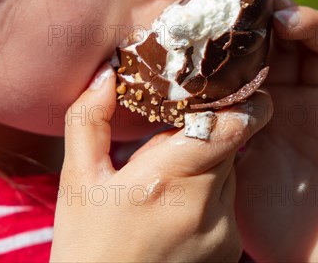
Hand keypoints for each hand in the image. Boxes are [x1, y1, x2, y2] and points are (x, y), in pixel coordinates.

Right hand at [51, 63, 271, 261]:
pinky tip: (173, 210)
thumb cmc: (86, 246)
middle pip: (230, 144)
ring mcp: (224, 233)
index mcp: (168, 179)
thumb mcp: (77, 180)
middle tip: (168, 141)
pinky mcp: (230, 251)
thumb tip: (106, 72)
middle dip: (205, 132)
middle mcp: (207, 206)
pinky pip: (229, 202)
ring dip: (206, 163)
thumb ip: (89, 119)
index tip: (229, 89)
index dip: (240, 102)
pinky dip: (209, 193)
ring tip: (165, 181)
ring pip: (230, 171)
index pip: (232, 126)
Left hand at [235, 0, 317, 261]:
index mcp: (277, 96)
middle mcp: (315, 97)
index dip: (265, 23)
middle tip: (275, 10)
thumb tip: (192, 78)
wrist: (298, 253)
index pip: (276, 46)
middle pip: (316, 41)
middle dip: (298, 20)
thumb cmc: (259, 206)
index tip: (245, 5)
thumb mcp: (231, 152)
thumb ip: (222, 116)